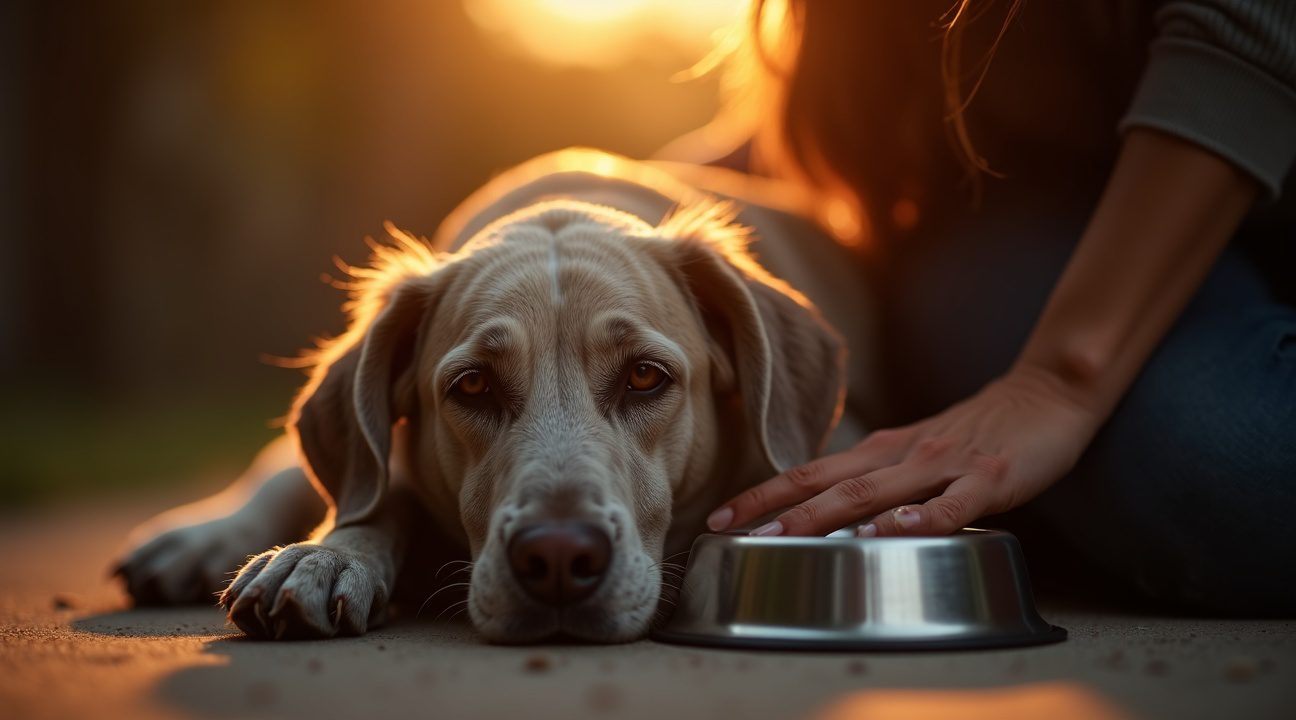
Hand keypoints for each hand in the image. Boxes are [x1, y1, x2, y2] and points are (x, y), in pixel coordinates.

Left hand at [707, 365, 1105, 536]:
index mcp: (881, 452)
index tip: (718, 519)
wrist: (1046, 394)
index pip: (809, 474)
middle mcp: (901, 457)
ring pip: (875, 494)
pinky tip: (892, 532)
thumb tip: (824, 514)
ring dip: (827, 516)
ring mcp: (943, 467)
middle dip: (774, 510)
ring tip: (785, 537)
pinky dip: (919, 520)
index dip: (760, 494)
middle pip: (828, 485)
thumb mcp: (915, 453)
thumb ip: (876, 479)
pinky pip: (951, 504)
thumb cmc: (975, 433)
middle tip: (729, 532)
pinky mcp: (988, 478)